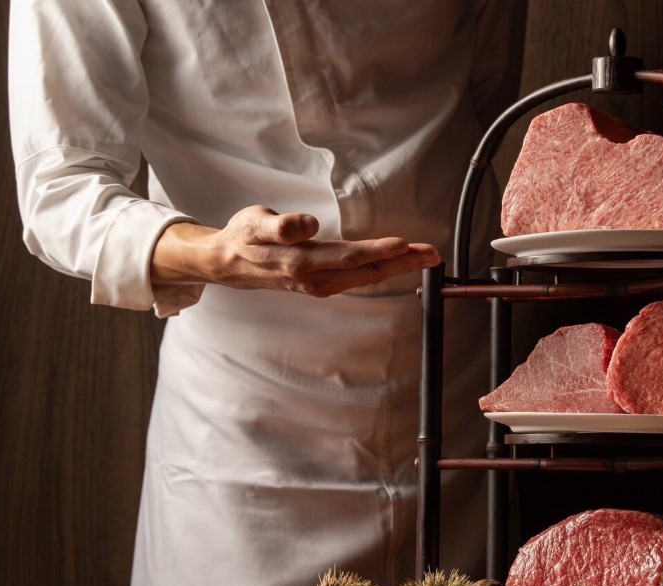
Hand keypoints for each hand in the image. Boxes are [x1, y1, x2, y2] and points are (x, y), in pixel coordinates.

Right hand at [151, 205, 440, 296]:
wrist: (228, 262)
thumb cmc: (244, 237)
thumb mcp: (254, 222)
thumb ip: (281, 225)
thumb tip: (307, 226)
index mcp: (302, 262)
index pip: (349, 257)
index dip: (378, 251)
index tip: (405, 244)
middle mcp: (315, 278)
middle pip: (367, 270)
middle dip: (403, 262)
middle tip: (434, 253)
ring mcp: (321, 285)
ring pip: (367, 276)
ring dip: (398, 267)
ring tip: (427, 258)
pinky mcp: (323, 284)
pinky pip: (359, 278)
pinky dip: (382, 270)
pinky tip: (398, 263)